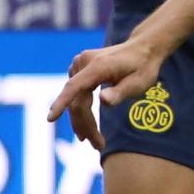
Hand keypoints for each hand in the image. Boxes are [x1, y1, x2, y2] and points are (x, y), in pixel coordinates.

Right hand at [49, 37, 164, 146]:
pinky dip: (81, 109)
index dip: (61, 103)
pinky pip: (76, 93)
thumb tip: (103, 101)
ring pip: (75, 99)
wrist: (143, 47)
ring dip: (82, 121)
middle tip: (97, 146)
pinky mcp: (79, 68)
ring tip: (94, 142)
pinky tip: (86, 126)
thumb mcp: (139, 82)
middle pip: (77, 100)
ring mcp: (79, 64)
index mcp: (98, 66)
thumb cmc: (144, 67)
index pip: (74, 87)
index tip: (50, 118)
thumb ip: (121, 92)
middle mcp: (83, 62)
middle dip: (85, 125)